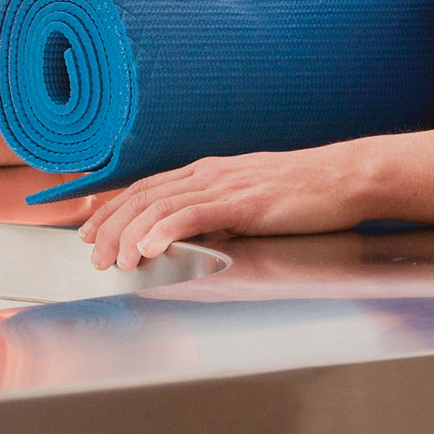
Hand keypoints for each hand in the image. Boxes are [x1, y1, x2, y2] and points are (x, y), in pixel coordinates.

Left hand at [79, 142, 371, 268]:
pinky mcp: (244, 203)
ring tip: (117, 260)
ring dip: (133, 235)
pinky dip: (167, 231)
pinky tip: (151, 247)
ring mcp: (225, 186)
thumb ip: (217, 212)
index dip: (111, 209)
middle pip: (143, 197)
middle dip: (111, 227)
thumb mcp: (248, 198)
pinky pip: (196, 215)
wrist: (344, 178)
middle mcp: (208, 174)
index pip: (145, 188)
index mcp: (206, 173)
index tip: (88, 231)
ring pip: (161, 207)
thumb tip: (192, 233)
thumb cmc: (303, 192)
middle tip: (93, 255)